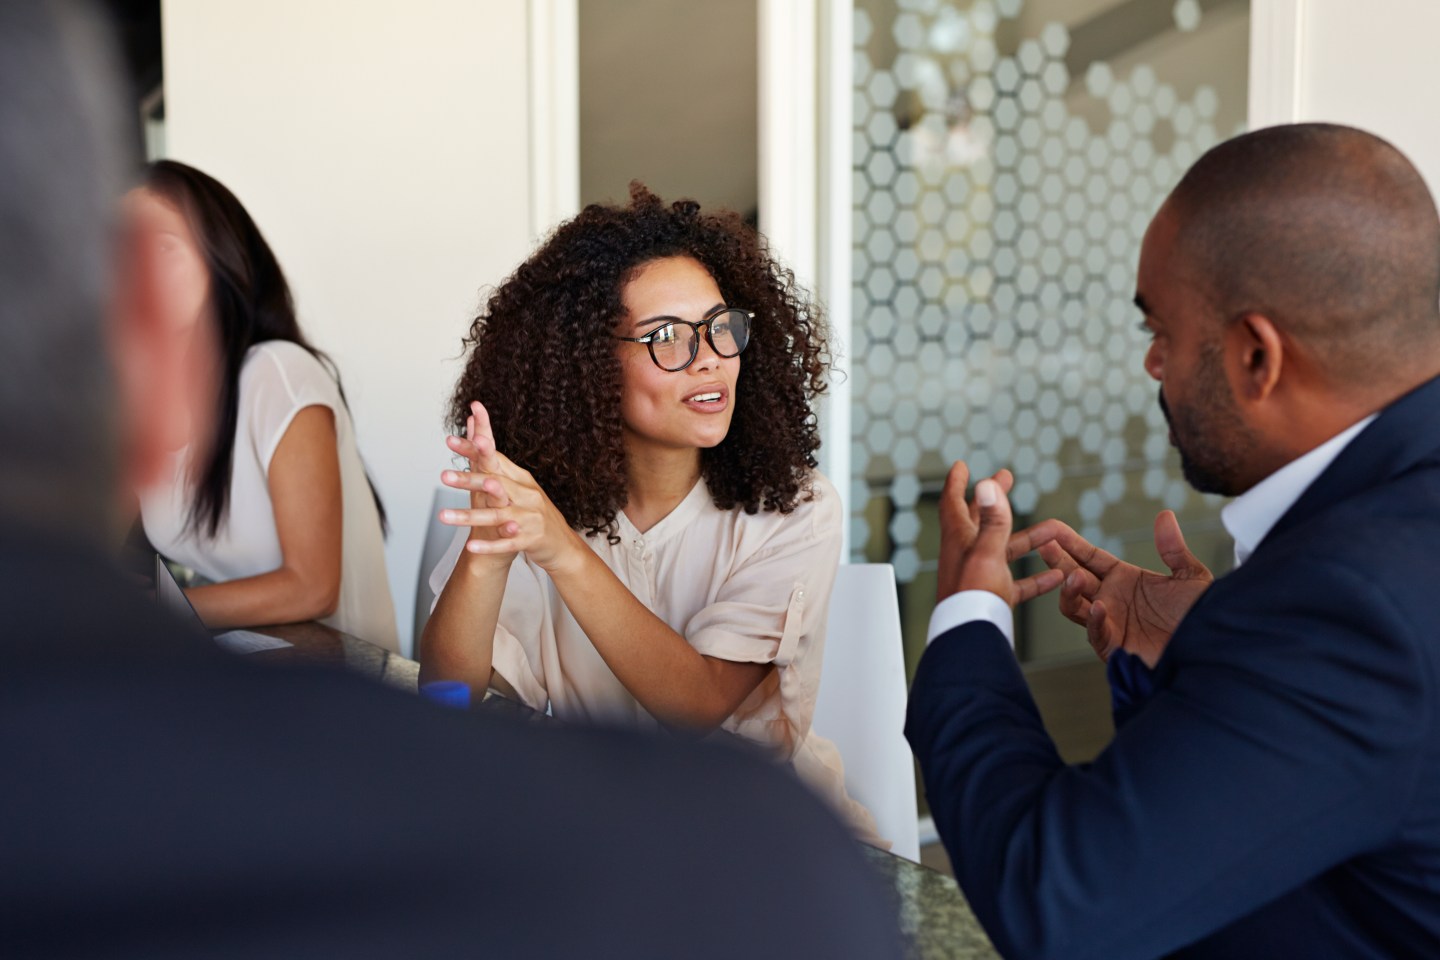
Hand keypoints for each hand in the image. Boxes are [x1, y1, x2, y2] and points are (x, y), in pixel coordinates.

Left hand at [440, 401, 580, 572]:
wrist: (562, 543)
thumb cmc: (535, 512)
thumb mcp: (519, 485)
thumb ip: (496, 463)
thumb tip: (479, 435)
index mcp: (522, 480)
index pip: (494, 460)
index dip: (473, 450)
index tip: (450, 440)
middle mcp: (527, 495)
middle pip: (495, 484)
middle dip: (468, 480)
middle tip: (444, 476)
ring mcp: (529, 519)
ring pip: (496, 515)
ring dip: (469, 516)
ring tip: (444, 515)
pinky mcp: (529, 540)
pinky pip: (506, 543)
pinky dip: (489, 545)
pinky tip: (470, 546)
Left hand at [936, 461, 1064, 606]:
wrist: (970, 639)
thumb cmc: (973, 595)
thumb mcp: (987, 552)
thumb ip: (992, 519)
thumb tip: (986, 483)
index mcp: (959, 539)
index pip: (953, 502)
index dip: (956, 482)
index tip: (961, 465)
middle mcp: (967, 554)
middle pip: (980, 518)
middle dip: (994, 497)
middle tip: (1007, 475)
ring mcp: (981, 575)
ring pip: (1006, 550)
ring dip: (1029, 537)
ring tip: (1054, 526)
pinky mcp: (994, 597)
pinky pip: (1018, 583)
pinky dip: (1037, 577)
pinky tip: (1058, 576)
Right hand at [1012, 511, 1212, 666]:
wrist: (1214, 652)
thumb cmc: (1202, 618)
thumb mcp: (1191, 577)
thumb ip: (1173, 548)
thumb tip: (1164, 515)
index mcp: (1123, 579)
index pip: (1088, 557)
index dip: (1069, 543)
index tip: (1051, 529)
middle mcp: (1110, 599)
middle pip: (1072, 576)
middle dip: (1056, 561)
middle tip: (1044, 545)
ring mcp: (1110, 623)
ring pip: (1073, 606)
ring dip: (1069, 590)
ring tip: (1073, 576)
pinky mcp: (1116, 646)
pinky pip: (1096, 633)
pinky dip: (1095, 620)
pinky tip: (1100, 607)